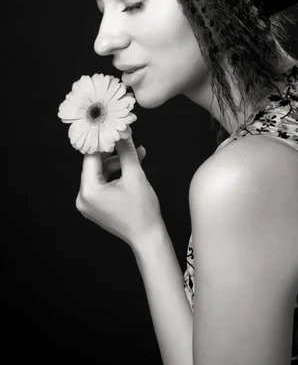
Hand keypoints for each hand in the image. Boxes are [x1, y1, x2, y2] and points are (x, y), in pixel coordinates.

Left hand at [76, 129, 162, 249]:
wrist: (148, 237)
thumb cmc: (143, 211)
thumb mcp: (135, 175)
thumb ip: (126, 151)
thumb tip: (122, 130)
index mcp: (89, 191)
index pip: (91, 157)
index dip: (102, 140)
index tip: (112, 127)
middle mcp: (83, 198)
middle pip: (95, 165)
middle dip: (113, 152)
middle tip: (127, 139)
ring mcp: (87, 204)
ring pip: (101, 173)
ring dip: (118, 163)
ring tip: (137, 155)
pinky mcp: (95, 206)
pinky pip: (102, 183)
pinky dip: (116, 174)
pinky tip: (132, 167)